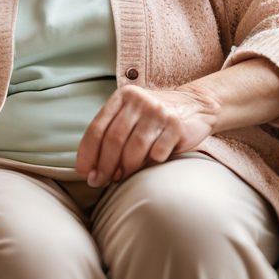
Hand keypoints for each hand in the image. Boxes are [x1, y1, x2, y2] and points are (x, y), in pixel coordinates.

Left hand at [75, 83, 219, 186]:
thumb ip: (111, 133)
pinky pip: (157, 153)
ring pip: (134, 148)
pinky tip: (147, 166)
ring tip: (121, 177)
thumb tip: (90, 169)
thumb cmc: (154, 117)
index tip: (83, 172)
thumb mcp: (131, 114)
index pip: (97, 127)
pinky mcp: (176, 125)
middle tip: (99, 182)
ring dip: (125, 168)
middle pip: (114, 139)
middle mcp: (139, 100)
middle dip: (104, 166)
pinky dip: (149, 164)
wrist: (194, 105)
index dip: (88, 153)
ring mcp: (158, 112)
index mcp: (123, 96)